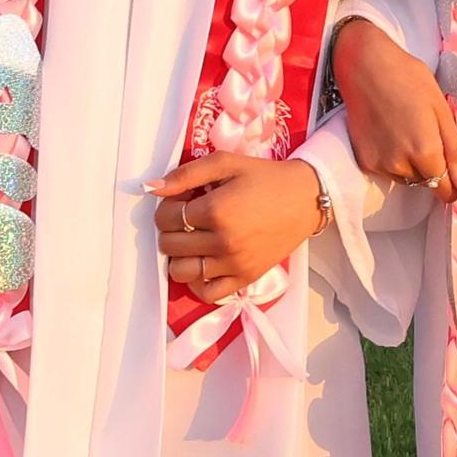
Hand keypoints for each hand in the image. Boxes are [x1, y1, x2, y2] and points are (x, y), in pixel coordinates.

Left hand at [150, 154, 324, 303]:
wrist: (306, 198)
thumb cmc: (266, 177)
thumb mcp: (227, 163)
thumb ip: (186, 174)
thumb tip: (150, 188)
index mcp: (216, 210)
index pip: (166, 218)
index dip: (166, 207)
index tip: (181, 200)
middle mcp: (222, 242)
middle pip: (170, 244)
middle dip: (170, 229)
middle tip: (188, 217)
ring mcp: (234, 264)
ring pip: (181, 271)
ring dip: (180, 255)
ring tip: (194, 239)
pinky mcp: (245, 278)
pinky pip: (207, 293)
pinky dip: (198, 281)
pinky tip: (204, 262)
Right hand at [330, 17, 456, 203]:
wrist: (364, 66)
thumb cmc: (408, 78)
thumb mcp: (441, 108)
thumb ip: (454, 149)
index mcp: (425, 152)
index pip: (445, 190)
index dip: (453, 185)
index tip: (455, 174)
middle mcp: (401, 165)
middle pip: (427, 184)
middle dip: (433, 169)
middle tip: (429, 135)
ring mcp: (380, 165)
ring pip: (407, 178)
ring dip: (413, 166)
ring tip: (408, 132)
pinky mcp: (364, 160)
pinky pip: (388, 171)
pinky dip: (394, 159)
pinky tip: (391, 133)